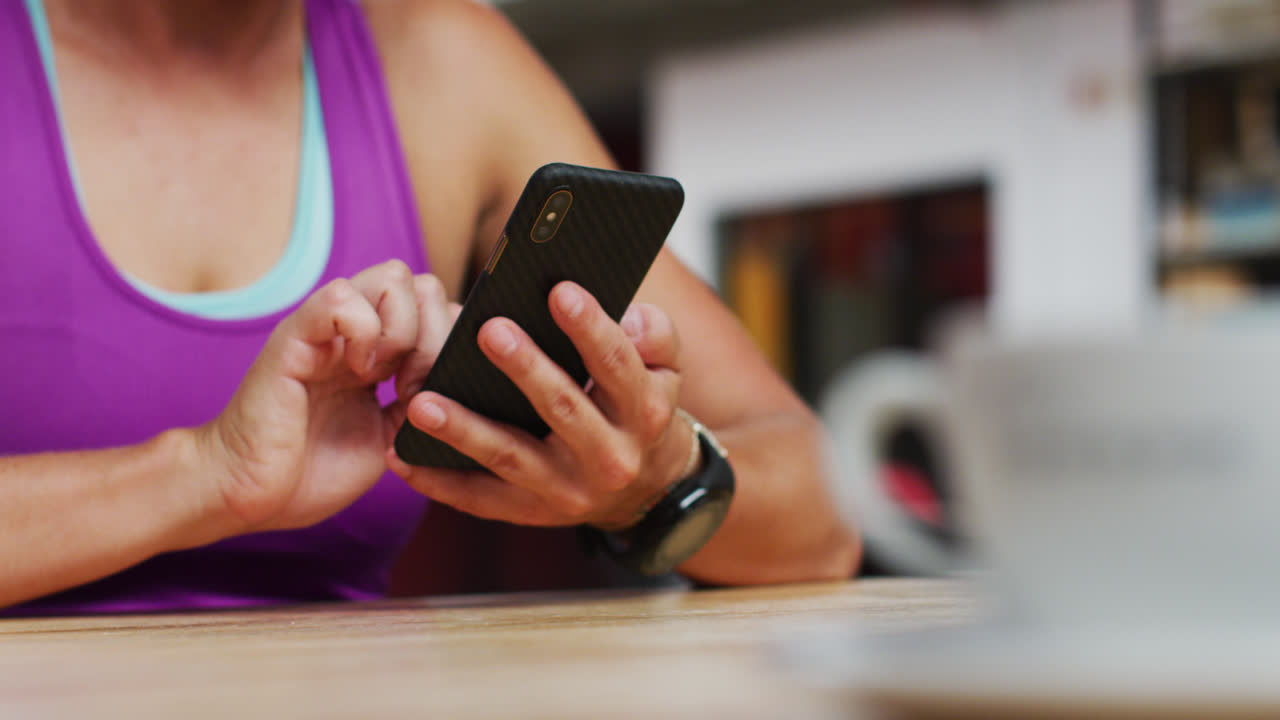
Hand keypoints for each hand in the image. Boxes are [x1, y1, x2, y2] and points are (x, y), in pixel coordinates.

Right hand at [195, 261, 455, 533]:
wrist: (247, 495)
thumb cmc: (312, 471)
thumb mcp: (391, 436)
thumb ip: (425, 401)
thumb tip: (469, 378)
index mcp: (378, 351)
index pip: (438, 307)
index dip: (450, 344)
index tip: (435, 394)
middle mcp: (354, 330)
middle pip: (424, 283)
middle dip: (436, 335)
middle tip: (412, 386)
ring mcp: (326, 328)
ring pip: (394, 277)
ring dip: (405, 331)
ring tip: (384, 379)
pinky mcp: (295, 337)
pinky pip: (342, 297)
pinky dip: (365, 332)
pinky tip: (358, 373)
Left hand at [389, 281, 695, 529]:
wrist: (648, 491)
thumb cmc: (641, 409)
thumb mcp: (666, 371)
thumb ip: (656, 336)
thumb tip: (628, 315)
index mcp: (643, 413)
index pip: (617, 366)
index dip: (591, 328)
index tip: (560, 290)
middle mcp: (608, 457)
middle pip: (562, 409)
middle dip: (525, 369)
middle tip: (489, 330)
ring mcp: (567, 491)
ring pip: (510, 458)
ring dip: (464, 431)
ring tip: (421, 403)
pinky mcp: (531, 513)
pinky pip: (479, 500)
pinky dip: (438, 481)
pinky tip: (402, 455)